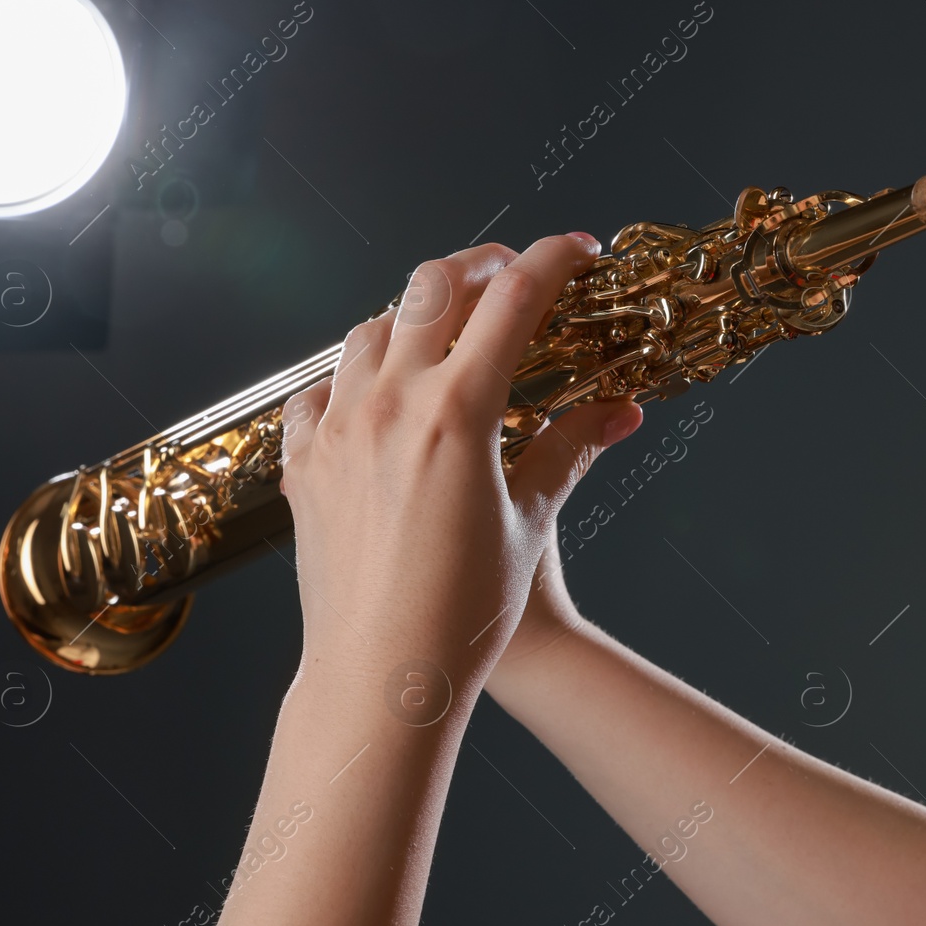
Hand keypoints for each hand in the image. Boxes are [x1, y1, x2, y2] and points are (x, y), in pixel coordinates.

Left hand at [276, 236, 641, 696]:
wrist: (379, 676)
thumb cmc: (464, 613)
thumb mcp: (530, 523)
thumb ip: (571, 450)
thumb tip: (623, 409)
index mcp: (457, 413)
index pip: (513, 301)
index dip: (554, 261)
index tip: (580, 250)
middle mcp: (389, 405)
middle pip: (433, 287)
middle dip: (481, 266)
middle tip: (514, 277)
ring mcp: (337, 429)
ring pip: (370, 327)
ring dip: (414, 313)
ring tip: (447, 332)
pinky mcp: (303, 462)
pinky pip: (320, 388)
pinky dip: (354, 373)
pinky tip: (377, 392)